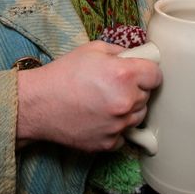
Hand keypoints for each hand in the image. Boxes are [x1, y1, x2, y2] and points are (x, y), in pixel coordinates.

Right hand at [16, 40, 161, 151]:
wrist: (37, 104)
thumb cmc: (63, 74)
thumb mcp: (93, 50)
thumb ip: (121, 52)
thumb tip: (137, 58)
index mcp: (124, 75)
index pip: (156, 75)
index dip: (147, 71)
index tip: (138, 72)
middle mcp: (125, 102)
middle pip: (147, 96)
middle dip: (135, 90)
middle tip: (112, 85)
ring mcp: (118, 126)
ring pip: (137, 116)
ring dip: (127, 109)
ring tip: (103, 101)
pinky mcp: (108, 143)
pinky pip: (123, 135)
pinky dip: (115, 128)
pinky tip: (98, 117)